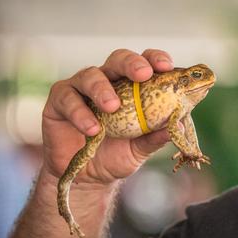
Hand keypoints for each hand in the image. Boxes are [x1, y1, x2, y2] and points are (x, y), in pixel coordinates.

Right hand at [41, 48, 173, 185]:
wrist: (86, 179)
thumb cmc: (117, 155)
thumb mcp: (140, 149)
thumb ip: (156, 136)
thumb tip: (178, 123)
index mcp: (131, 86)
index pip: (145, 63)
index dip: (155, 59)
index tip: (167, 67)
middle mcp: (107, 81)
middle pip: (118, 59)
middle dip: (132, 63)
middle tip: (143, 75)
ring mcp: (81, 89)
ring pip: (90, 75)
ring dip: (103, 89)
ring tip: (113, 108)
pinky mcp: (58, 102)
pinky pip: (67, 98)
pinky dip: (80, 112)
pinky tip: (92, 129)